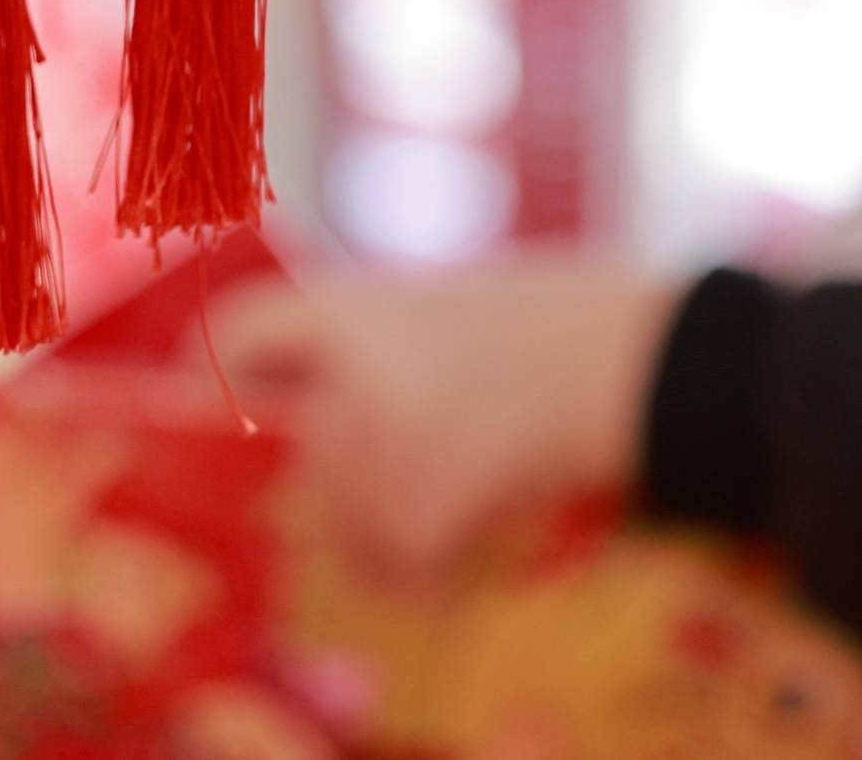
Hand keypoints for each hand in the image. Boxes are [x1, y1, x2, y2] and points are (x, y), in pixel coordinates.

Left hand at [214, 255, 679, 578]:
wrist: (643, 359)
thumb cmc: (562, 318)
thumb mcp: (448, 298)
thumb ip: (377, 343)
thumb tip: (326, 409)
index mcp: (353, 306)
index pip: (243, 338)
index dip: (221, 372)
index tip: (218, 398)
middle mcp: (346, 380)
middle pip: (304, 450)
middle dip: (348, 464)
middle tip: (429, 447)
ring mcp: (379, 452)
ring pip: (347, 517)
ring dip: (391, 520)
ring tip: (470, 477)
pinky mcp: (418, 515)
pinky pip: (394, 562)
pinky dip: (429, 560)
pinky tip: (478, 523)